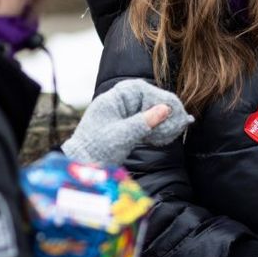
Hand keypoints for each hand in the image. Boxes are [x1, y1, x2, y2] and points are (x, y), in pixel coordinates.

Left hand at [62, 79, 193, 165]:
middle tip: (177, 117)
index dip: (156, 95)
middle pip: (141, 100)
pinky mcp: (117, 130)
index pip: (138, 89)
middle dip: (159, 108)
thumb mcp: (124, 134)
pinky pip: (137, 123)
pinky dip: (150, 128)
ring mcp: (114, 118)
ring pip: (141, 112)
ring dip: (157, 119)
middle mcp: (112, 106)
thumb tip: (166, 108)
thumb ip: (145, 121)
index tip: (170, 106)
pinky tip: (162, 135)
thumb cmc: (98, 149)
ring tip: (173, 126)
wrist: (80, 167)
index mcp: (111, 101)